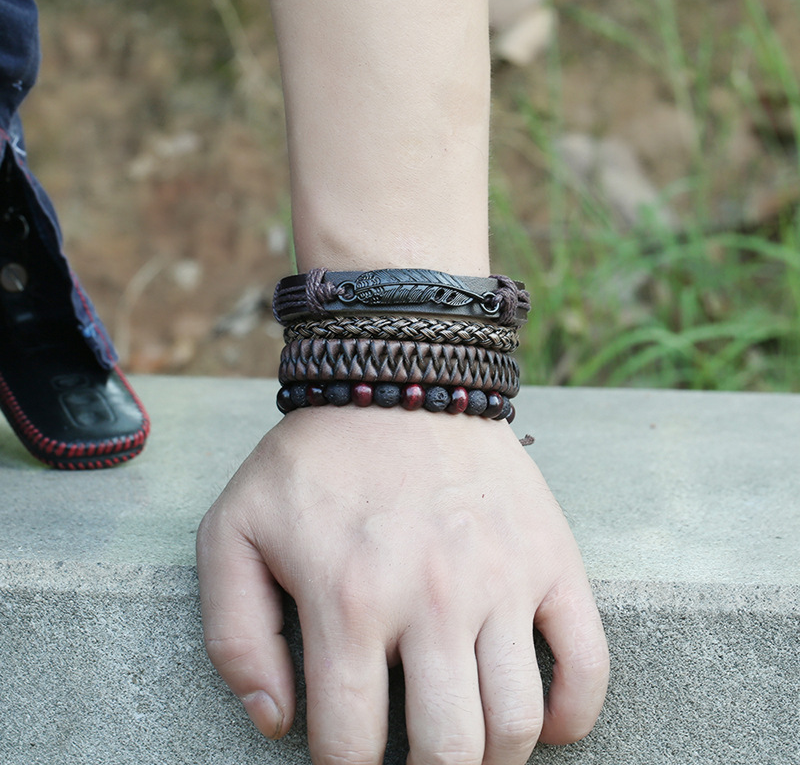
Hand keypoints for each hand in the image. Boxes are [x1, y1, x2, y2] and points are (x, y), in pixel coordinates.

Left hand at [196, 406, 608, 764]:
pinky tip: (542, 721)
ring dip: (493, 757)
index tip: (349, 761)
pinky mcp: (549, 555)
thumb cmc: (313, 461)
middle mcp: (432, 597)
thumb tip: (277, 722)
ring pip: (516, 721)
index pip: (349, 746)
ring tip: (467, 743)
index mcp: (348, 599)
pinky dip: (572, 714)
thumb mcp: (235, 530)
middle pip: (446, 751)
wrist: (400, 379)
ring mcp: (501, 578)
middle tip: (411, 759)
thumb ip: (235, 635)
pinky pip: (588, 660)